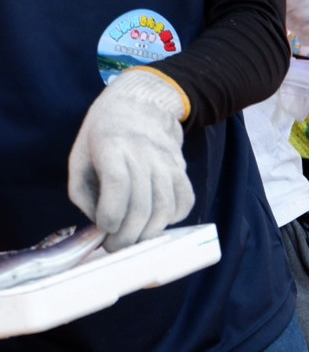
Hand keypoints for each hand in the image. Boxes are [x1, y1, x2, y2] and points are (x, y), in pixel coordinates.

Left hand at [68, 69, 192, 251]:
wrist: (141, 104)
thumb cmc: (102, 135)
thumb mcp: (79, 157)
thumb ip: (83, 194)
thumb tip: (99, 227)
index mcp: (112, 146)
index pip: (118, 186)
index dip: (111, 216)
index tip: (103, 229)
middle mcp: (144, 154)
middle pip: (142, 206)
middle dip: (127, 237)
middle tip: (115, 247)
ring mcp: (166, 162)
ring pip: (165, 210)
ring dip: (148, 234)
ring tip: (133, 240)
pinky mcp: (181, 169)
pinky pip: (185, 202)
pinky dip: (172, 220)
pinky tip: (155, 222)